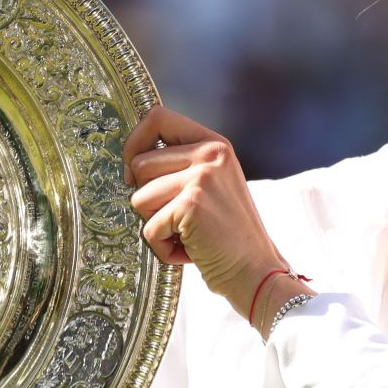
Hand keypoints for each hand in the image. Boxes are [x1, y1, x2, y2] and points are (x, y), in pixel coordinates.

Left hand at [123, 105, 286, 323]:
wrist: (257, 271)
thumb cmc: (227, 236)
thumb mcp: (212, 185)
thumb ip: (181, 165)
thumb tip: (130, 162)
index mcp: (214, 143)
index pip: (157, 117)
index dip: (135, 142)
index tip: (134, 172)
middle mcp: (210, 153)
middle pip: (139, 164)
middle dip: (147, 200)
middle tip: (178, 219)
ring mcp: (201, 177)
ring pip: (138, 198)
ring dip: (155, 226)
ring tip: (187, 235)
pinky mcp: (191, 204)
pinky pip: (149, 229)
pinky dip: (163, 249)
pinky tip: (190, 251)